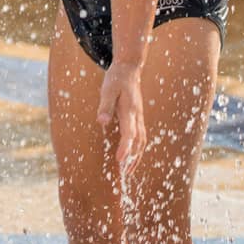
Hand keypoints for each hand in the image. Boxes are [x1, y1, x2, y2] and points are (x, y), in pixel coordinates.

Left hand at [97, 60, 146, 175]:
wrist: (129, 69)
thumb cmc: (116, 79)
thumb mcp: (107, 89)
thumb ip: (105, 106)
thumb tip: (101, 122)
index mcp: (130, 111)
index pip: (130, 134)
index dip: (125, 148)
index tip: (120, 160)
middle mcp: (137, 117)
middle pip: (138, 142)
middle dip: (132, 158)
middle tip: (124, 173)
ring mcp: (140, 118)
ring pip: (142, 141)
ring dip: (136, 157)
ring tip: (129, 171)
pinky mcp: (138, 118)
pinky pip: (141, 137)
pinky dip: (138, 149)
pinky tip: (132, 157)